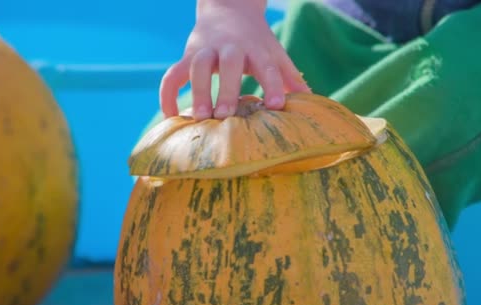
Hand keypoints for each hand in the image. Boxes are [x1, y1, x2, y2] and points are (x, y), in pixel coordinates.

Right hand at [160, 0, 310, 119]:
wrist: (228, 7)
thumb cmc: (256, 40)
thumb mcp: (274, 53)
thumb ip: (289, 76)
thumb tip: (312, 100)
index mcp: (256, 48)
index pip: (266, 67)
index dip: (272, 85)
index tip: (277, 106)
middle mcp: (230, 47)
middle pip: (228, 65)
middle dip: (226, 90)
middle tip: (225, 117)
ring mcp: (205, 49)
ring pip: (197, 66)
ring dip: (198, 91)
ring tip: (199, 118)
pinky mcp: (187, 55)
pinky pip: (172, 74)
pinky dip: (167, 94)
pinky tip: (172, 116)